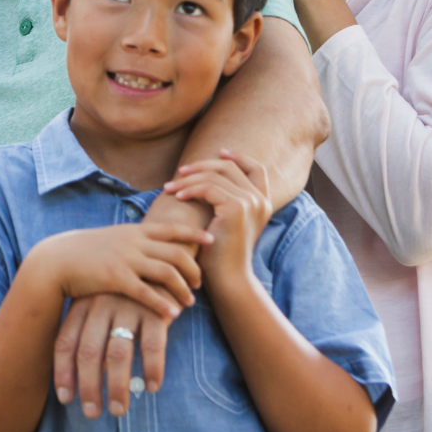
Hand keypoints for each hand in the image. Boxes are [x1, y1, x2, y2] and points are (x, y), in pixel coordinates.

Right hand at [32, 222, 212, 321]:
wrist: (58, 259)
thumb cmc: (85, 251)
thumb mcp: (112, 238)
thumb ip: (132, 241)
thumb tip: (149, 245)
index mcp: (134, 231)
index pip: (171, 228)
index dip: (193, 233)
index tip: (210, 239)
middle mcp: (133, 242)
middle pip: (175, 251)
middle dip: (193, 267)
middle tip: (200, 282)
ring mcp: (125, 259)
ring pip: (166, 272)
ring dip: (182, 288)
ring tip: (190, 302)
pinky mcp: (115, 278)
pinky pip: (145, 292)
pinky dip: (162, 303)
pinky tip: (172, 314)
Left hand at [54, 292, 177, 418]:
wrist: (156, 252)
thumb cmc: (122, 288)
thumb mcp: (98, 300)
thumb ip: (89, 332)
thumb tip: (88, 377)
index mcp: (83, 301)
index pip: (66, 341)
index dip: (63, 372)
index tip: (65, 399)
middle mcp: (101, 303)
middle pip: (89, 352)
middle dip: (89, 387)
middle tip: (92, 413)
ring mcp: (128, 304)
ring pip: (118, 354)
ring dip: (117, 387)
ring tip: (118, 410)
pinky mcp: (155, 308)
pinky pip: (153, 346)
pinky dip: (152, 369)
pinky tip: (152, 387)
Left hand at [164, 150, 271, 286]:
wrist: (228, 280)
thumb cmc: (221, 255)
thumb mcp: (227, 223)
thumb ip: (226, 201)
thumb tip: (205, 178)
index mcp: (262, 202)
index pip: (257, 168)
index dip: (238, 156)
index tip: (220, 151)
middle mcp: (259, 200)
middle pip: (228, 166)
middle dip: (201, 165)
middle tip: (180, 171)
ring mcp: (250, 202)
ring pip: (213, 175)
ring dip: (187, 180)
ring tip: (169, 188)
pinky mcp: (236, 207)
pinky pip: (207, 187)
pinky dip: (189, 190)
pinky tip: (176, 197)